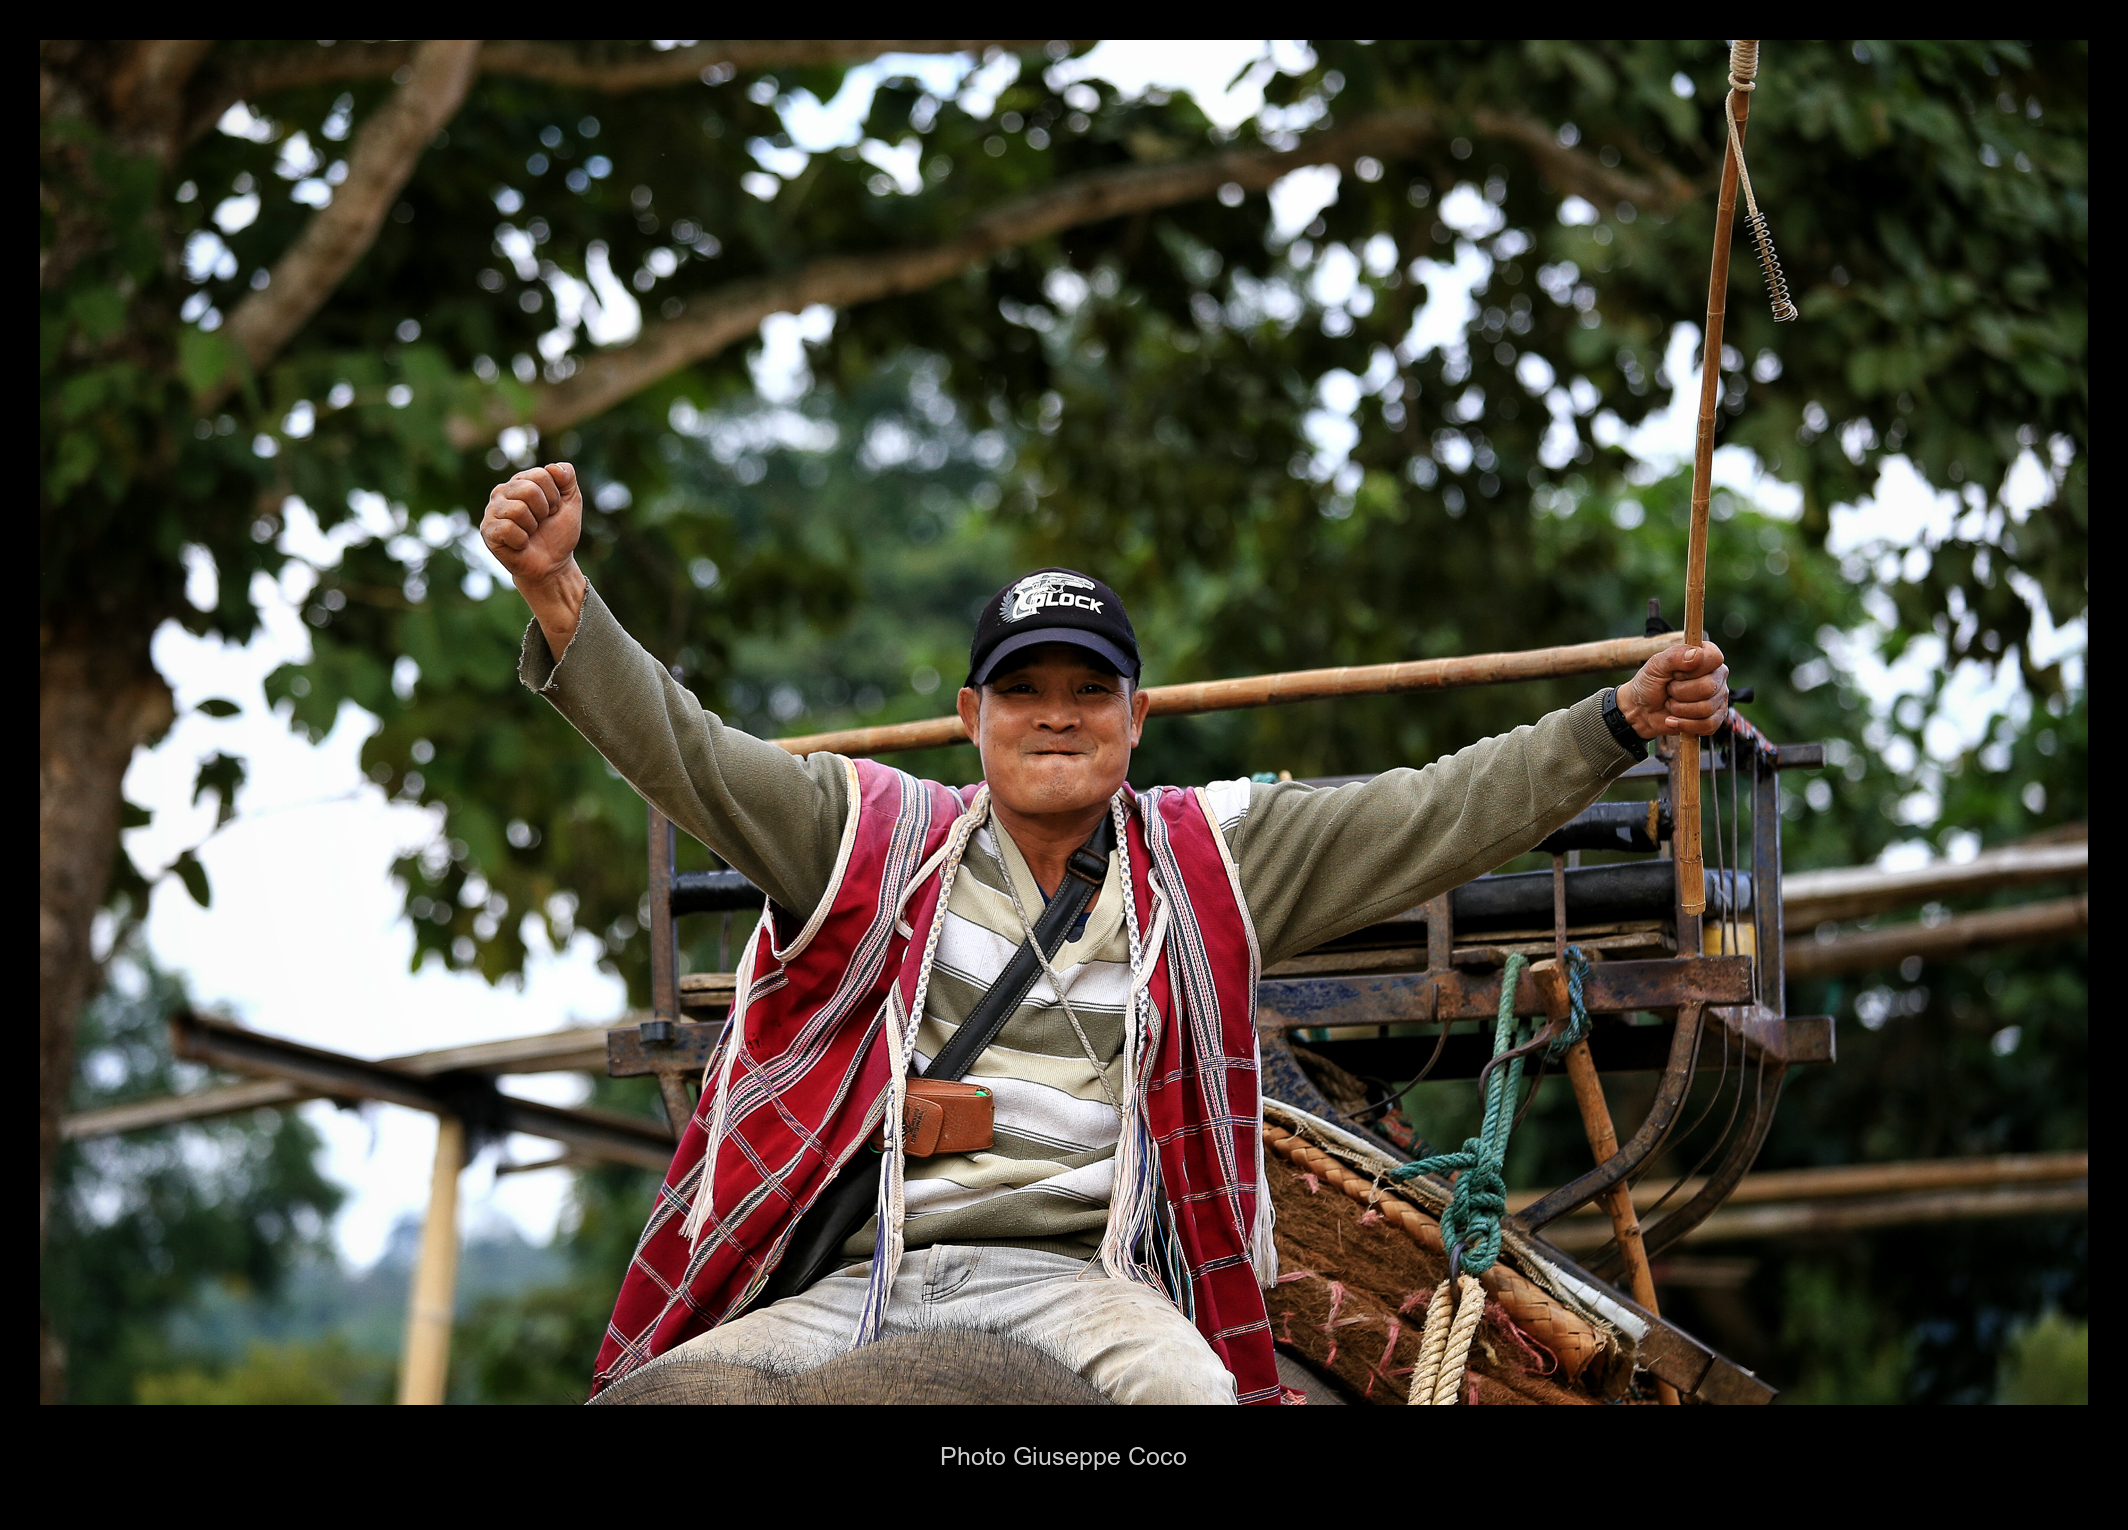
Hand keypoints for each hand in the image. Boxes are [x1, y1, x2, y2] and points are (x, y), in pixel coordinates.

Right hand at [483, 463, 588, 654]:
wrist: (553, 564)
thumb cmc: (558, 533)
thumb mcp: (571, 502)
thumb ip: (567, 478)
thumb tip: (554, 467)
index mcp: (521, 480)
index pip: (542, 474)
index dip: (555, 497)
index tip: (554, 510)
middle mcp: (502, 492)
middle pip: (529, 489)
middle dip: (544, 511)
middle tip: (542, 523)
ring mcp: (492, 511)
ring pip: (518, 509)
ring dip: (533, 527)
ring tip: (530, 533)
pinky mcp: (488, 531)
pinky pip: (508, 528)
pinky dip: (521, 540)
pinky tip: (520, 544)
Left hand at [1617, 641, 1729, 738]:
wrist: (1641, 710)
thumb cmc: (1650, 683)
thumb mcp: (1656, 665)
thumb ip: (1676, 656)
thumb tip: (1698, 653)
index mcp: (1707, 657)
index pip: (1714, 659)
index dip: (1691, 670)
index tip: (1675, 673)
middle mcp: (1717, 676)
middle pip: (1708, 687)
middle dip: (1680, 692)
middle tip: (1669, 690)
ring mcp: (1719, 698)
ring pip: (1706, 708)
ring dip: (1679, 709)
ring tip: (1670, 704)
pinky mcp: (1715, 718)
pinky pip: (1708, 725)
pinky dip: (1684, 725)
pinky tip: (1673, 720)